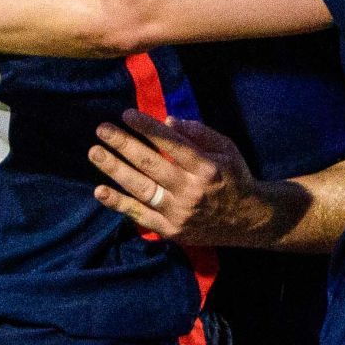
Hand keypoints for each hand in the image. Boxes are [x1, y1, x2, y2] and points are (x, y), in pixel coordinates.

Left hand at [89, 110, 270, 243]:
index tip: (126, 114)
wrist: (249, 221)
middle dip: (123, 144)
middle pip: (151, 164)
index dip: (147, 128)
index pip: (171, 144)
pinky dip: (119, 204)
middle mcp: (191, 191)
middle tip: (102, 129)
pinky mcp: (171, 230)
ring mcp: (179, 213)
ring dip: (115, 170)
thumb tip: (167, 121)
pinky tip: (100, 191)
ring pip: (141, 189)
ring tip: (95, 153)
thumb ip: (199, 133)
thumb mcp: (227, 149)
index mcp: (206, 167)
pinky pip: (140, 216)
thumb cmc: (235, 178)